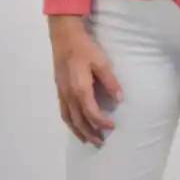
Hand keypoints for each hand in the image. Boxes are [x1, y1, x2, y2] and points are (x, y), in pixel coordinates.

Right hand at [49, 15, 122, 145]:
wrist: (64, 37)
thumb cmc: (84, 48)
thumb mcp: (101, 62)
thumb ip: (110, 81)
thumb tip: (119, 99)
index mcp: (80, 89)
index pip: (91, 113)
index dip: (102, 122)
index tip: (112, 127)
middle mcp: (69, 95)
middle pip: (79, 121)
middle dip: (90, 133)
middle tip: (101, 142)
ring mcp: (62, 93)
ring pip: (69, 119)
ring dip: (79, 131)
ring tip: (88, 140)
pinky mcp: (59, 89)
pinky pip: (63, 112)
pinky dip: (70, 123)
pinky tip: (75, 125)